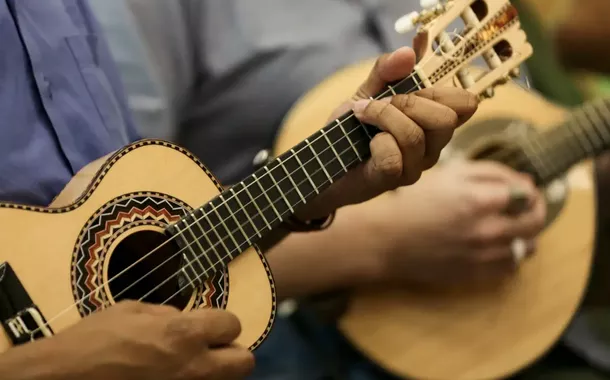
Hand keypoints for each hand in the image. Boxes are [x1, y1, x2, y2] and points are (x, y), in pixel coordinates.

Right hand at [0, 301, 253, 379]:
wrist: (64, 378)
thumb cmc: (94, 339)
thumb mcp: (132, 310)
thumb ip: (167, 314)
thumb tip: (185, 318)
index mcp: (184, 333)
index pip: (233, 324)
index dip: (221, 323)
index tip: (208, 324)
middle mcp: (193, 366)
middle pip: (244, 362)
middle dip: (232, 352)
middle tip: (212, 349)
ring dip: (215, 372)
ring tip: (190, 366)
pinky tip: (171, 378)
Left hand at [296, 46, 478, 219]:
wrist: (324, 162)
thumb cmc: (351, 129)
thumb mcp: (367, 91)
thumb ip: (387, 70)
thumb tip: (409, 51)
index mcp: (433, 123)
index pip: (466, 104)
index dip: (443, 90)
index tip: (412, 87)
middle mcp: (432, 147)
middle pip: (446, 119)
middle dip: (408, 103)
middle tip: (381, 103)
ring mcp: (415, 166)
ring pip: (414, 135)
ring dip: (382, 117)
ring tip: (363, 116)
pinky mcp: (393, 180)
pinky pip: (393, 156)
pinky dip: (375, 143)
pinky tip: (366, 144)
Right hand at [373, 161, 546, 285]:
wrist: (386, 240)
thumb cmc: (413, 202)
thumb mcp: (448, 174)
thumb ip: (490, 173)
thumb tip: (525, 181)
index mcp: (480, 199)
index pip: (528, 194)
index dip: (528, 190)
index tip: (521, 190)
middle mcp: (487, 230)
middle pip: (535, 221)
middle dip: (535, 210)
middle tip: (524, 207)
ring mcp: (483, 256)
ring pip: (527, 246)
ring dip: (524, 234)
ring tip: (508, 227)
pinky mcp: (477, 275)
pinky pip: (511, 266)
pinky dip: (510, 254)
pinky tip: (495, 245)